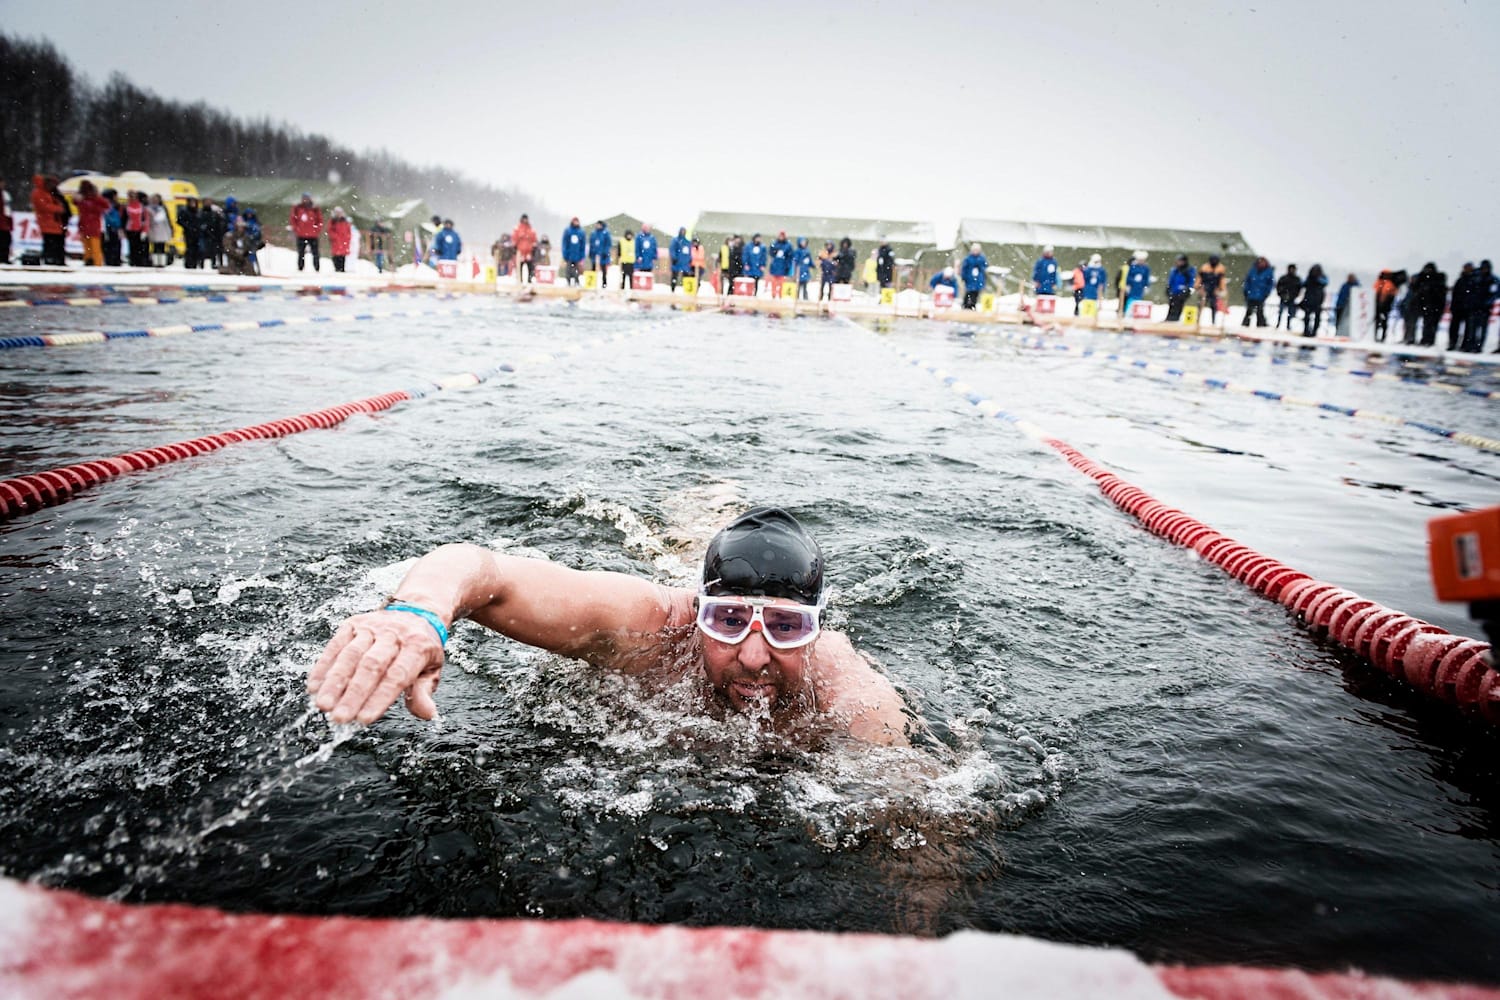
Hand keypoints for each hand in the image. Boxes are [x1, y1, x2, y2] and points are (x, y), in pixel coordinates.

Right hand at [307, 609, 445, 723]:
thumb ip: (424, 691)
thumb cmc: (421, 647)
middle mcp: (394, 634)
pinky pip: (335, 645)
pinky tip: (315, 686)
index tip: (364, 719)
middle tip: (340, 717)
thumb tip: (427, 714)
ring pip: (350, 655)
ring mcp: (372, 627)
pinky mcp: (353, 623)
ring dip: (334, 682)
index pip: (396, 676)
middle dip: (353, 694)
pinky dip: (323, 667)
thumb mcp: (432, 668)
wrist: (416, 610)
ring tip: (324, 705)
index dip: (379, 698)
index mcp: (418, 646)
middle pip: (371, 666)